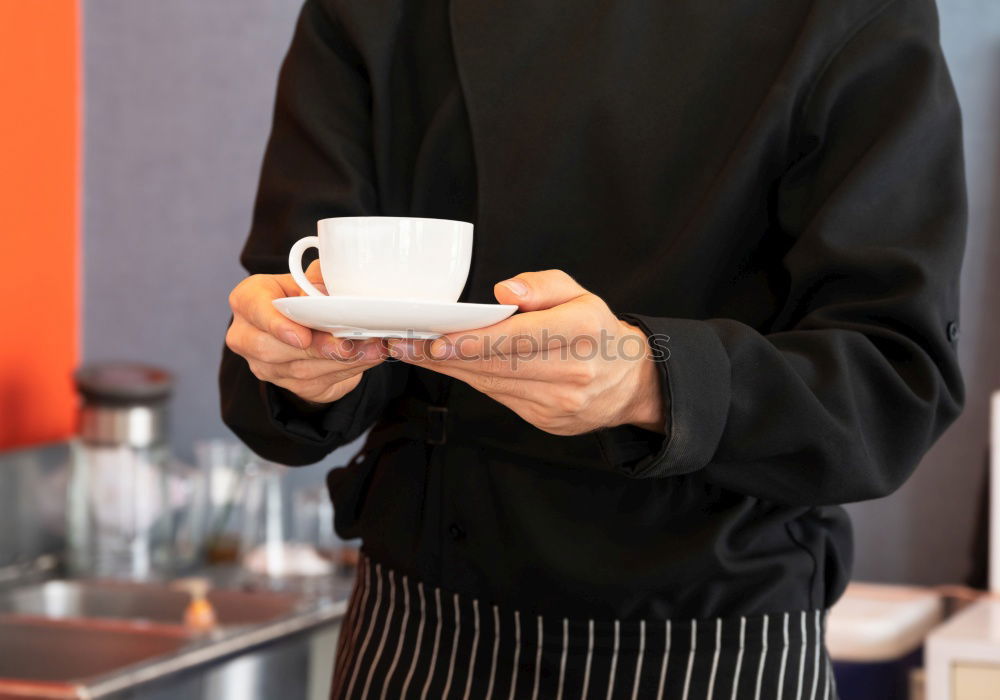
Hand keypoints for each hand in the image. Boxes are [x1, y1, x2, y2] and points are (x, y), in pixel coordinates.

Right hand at [226, 261, 386, 403]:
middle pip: (275, 350)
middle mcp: (247, 336)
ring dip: (340, 361)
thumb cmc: (303, 296)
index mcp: (247, 300)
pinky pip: (318, 382)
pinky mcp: (289, 385)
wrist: (305, 325)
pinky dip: (348, 370)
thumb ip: (317, 279)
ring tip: (370, 349)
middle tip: (347, 345)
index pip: (253, 309)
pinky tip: (367, 358)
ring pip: (300, 370)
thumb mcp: (308, 279)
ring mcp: (265, 366)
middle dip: (317, 349)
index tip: (302, 336)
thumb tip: (329, 290)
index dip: (277, 325)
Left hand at [386, 270, 664, 434]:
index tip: (438, 339)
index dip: (477, 340)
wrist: (628, 382)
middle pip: (499, 364)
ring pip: (493, 384)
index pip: (523, 337)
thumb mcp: (581, 294)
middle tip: (403, 342)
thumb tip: (507, 290)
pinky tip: (448, 366)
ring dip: (450, 368)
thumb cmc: (596, 330)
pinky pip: (499, 397)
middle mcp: (574, 370)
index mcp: (584, 330)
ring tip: (413, 351)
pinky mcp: (546, 420)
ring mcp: (560, 401)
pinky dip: (471, 380)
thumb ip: (545, 285)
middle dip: (447, 354)